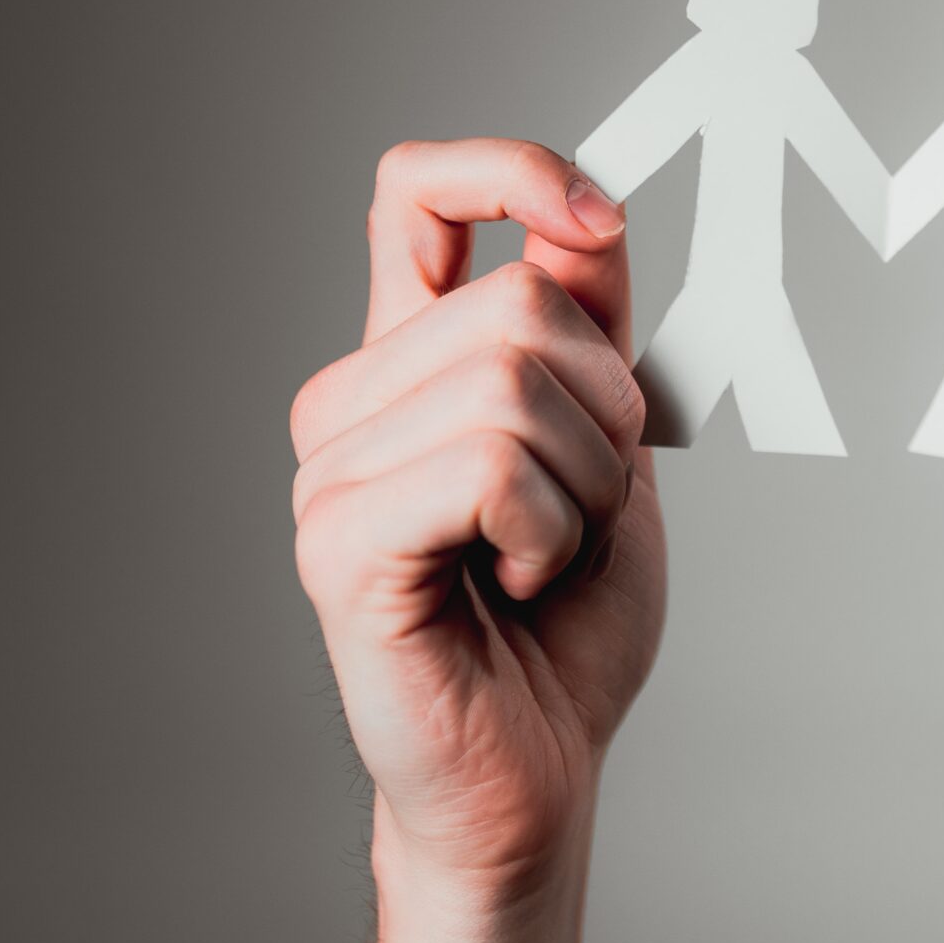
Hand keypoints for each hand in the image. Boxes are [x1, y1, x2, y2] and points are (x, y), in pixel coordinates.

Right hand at [291, 138, 667, 894]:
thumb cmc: (566, 624)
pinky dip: (550, 529)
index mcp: (413, 363)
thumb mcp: (609, 447)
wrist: (539, 770)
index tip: (597, 222)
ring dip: (591, 485)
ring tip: (552, 553)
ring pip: (514, 384)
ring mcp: (331, 470)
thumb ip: (591, 335)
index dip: (510, 173)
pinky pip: (489, 468)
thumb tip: (591, 217)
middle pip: (521, 302)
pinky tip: (519, 580)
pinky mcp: (340, 544)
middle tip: (592, 505)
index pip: (417, 194)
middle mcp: (354, 401)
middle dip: (612, 409)